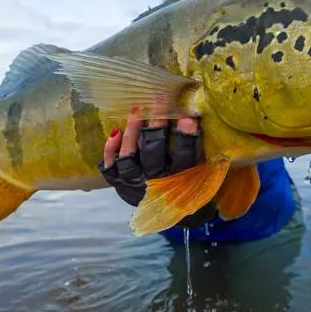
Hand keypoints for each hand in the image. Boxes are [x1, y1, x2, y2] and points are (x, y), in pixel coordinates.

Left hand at [100, 103, 214, 227]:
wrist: (171, 211)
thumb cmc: (189, 184)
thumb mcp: (201, 170)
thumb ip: (197, 148)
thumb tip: (193, 112)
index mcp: (180, 181)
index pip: (183, 156)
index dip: (185, 135)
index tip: (187, 115)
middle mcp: (155, 184)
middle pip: (154, 151)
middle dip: (157, 124)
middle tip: (160, 100)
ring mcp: (134, 184)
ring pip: (129, 158)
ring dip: (132, 132)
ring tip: (137, 110)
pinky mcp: (120, 184)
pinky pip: (111, 168)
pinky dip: (110, 150)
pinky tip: (115, 132)